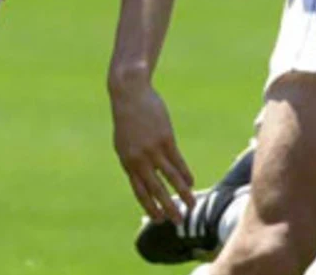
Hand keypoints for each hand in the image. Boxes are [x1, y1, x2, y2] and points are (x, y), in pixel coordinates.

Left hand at [110, 75, 193, 224]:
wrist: (129, 94)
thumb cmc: (127, 119)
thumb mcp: (124, 142)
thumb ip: (133, 160)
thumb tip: (144, 178)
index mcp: (127, 161)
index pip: (139, 190)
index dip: (149, 206)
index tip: (158, 219)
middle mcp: (139, 159)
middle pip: (155, 189)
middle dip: (167, 207)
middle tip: (177, 222)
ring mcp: (152, 150)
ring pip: (170, 178)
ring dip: (182, 194)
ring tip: (191, 205)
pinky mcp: (165, 139)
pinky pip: (177, 162)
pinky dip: (185, 174)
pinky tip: (190, 183)